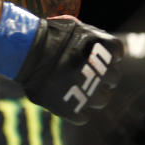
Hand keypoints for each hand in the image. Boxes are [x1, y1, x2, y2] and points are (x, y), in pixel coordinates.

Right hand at [0, 3, 123, 123]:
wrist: (28, 50)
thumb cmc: (47, 34)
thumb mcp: (75, 27)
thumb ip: (91, 37)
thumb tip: (98, 45)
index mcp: (105, 49)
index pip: (117, 54)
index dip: (106, 55)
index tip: (95, 55)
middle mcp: (102, 72)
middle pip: (113, 78)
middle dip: (102, 76)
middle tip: (87, 75)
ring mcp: (88, 92)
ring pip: (102, 100)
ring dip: (93, 96)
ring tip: (79, 91)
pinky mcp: (72, 109)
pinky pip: (82, 117)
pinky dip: (75, 111)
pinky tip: (65, 103)